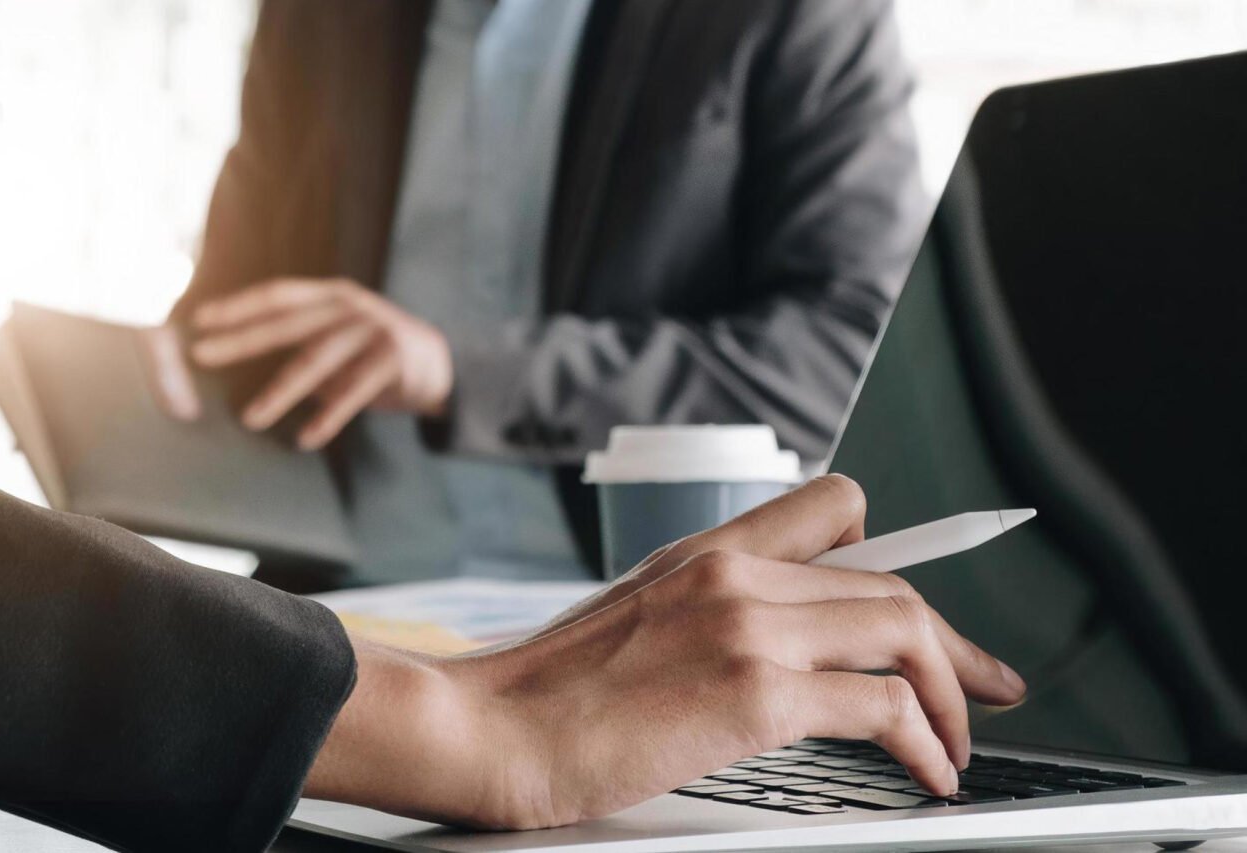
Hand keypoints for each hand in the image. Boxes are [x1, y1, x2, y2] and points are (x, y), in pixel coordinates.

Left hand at [188, 278, 453, 448]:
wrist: (441, 365)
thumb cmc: (374, 354)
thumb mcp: (337, 339)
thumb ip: (300, 343)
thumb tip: (239, 358)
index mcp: (331, 295)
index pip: (277, 295)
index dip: (238, 306)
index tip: (200, 321)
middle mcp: (350, 306)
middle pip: (288, 324)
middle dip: (242, 340)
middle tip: (201, 355)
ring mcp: (374, 330)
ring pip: (316, 360)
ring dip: (280, 391)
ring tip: (251, 419)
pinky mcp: (393, 359)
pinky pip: (353, 392)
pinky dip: (328, 417)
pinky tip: (306, 439)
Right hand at [304, 476, 1026, 828]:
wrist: (489, 727)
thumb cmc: (547, 692)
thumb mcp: (632, 620)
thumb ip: (702, 615)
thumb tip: (761, 651)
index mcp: (705, 551)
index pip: (832, 511)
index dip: (896, 553)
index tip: (929, 604)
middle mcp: (734, 572)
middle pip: (890, 580)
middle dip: (953, 641)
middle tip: (985, 684)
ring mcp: (746, 626)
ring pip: (902, 628)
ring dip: (951, 691)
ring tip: (958, 742)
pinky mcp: (752, 694)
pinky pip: (881, 704)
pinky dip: (925, 738)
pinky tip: (927, 770)